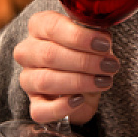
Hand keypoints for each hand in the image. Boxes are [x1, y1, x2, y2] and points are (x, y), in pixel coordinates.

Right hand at [12, 9, 118, 123]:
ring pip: (45, 81)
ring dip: (79, 82)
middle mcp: (27, 51)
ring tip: (103, 81)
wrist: (86, 79)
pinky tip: (80, 100)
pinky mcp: (34, 104)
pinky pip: (40, 110)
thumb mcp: (92, 38)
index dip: (79, 36)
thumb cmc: (87, 52)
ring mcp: (28, 79)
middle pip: (49, 54)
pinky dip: (61, 107)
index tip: (104, 44)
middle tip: (109, 65)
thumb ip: (95, 35)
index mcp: (39, 26)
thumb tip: (103, 41)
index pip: (52, 26)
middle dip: (84, 61)